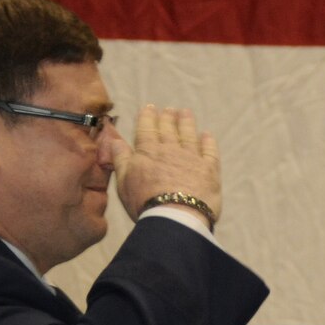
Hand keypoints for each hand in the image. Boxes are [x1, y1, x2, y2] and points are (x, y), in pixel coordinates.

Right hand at [118, 105, 223, 223]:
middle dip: (167, 117)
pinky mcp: (209, 169)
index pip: (147, 129)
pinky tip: (207, 135)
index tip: (150, 107)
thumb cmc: (144, 202)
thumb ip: (121, 159)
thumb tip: (114, 140)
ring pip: (188, 135)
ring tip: (185, 112)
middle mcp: (170, 149)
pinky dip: (208, 141)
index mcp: (148, 151)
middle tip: (169, 109)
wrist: (175, 216)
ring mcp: (191, 158)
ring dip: (186, 122)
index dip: (148, 117)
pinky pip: (209, 151)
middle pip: (168, 129)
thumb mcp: (124, 181)